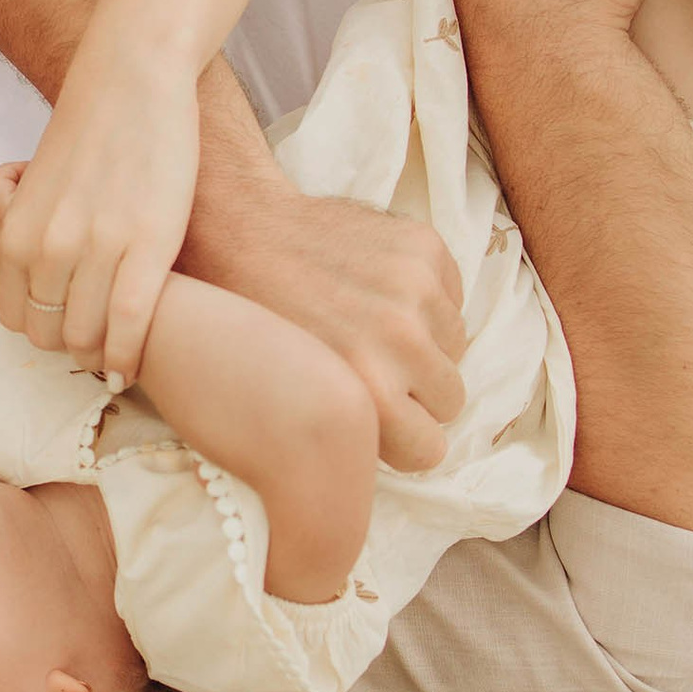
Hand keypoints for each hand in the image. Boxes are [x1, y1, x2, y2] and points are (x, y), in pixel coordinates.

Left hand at [0, 59, 196, 378]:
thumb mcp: (35, 191)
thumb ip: (27, 238)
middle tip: (94, 342)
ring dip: (99, 354)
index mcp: (15, 234)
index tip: (63, 330)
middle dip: (69, 347)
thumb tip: (35, 288)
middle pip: (47, 335)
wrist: (132, 80)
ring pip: (85, 338)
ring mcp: (97, 249)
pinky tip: (132, 365)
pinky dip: (128, 355)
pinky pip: (130, 326)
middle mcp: (47, 248)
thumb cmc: (88, 135)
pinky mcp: (148, 246)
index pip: (13, 318)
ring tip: (115, 351)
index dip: (39, 332)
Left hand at [179, 165, 465, 472]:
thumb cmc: (253, 328)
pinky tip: (374, 290)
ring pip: (456, 347)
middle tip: (374, 370)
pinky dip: (425, 299)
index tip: (377, 420)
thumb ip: (351, 431)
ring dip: (425, 343)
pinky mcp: (424, 247)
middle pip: (450, 400)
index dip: (401, 437)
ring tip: (370, 327)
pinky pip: (453, 297)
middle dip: (418, 392)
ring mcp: (416, 290)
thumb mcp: (293, 407)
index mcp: (367, 394)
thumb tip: (401, 457)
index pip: (429, 450)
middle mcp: (400, 342)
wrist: (236, 235)